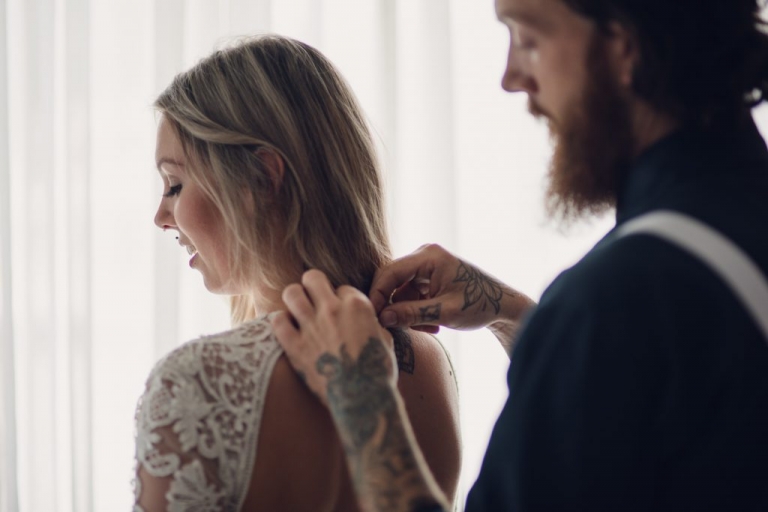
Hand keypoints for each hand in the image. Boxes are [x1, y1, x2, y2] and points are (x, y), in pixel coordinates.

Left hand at [272, 269, 396, 405]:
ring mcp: (311, 327)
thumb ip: (372, 324)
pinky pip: (277, 320)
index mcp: (358, 306)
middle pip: (313, 277)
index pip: (342, 287)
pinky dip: (281, 322)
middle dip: (313, 286)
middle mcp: (333, 310)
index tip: (340, 312)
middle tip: (313, 301)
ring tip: (297, 311)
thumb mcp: (384, 340)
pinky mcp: (295, 347)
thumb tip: (368, 321)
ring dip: (294, 299)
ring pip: (291, 293)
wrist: (361, 400)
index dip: (340, 299)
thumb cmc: (377, 372)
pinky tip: (287, 329)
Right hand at [370, 244, 535, 350]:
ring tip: (428, 329)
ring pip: (401, 291)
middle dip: (393, 306)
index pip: (390, 272)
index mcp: (429, 256)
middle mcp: (425, 256)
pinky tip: (433, 326)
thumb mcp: (444, 312)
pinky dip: (416, 311)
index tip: (373, 316)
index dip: (378, 294)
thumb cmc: (479, 305)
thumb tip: (383, 318)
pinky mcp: (429, 278)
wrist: (503, 306)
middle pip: (392, 280)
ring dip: (408, 312)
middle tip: (393, 328)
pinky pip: (411, 295)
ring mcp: (427, 266)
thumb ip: (412, 314)